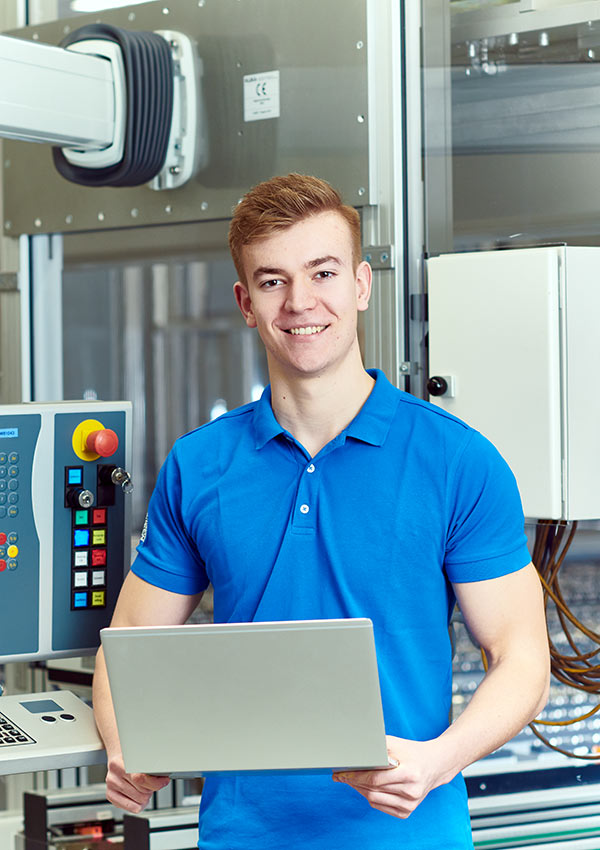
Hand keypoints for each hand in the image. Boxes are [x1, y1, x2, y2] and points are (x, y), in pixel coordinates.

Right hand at [105, 752, 170, 812]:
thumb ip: (147, 766)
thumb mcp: (137, 756)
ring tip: (145, 788)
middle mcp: (112, 777)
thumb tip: (163, 777)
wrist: (116, 758)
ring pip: (139, 801)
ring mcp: (110, 788)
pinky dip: (140, 804)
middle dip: (152, 788)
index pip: (140, 778)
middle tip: (153, 783)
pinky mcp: (111, 797)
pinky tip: (139, 796)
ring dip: (146, 796)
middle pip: (142, 791)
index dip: (156, 782)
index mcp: (118, 764)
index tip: (164, 780)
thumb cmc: (129, 758)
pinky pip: (133, 808)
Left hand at [332, 736, 446, 818]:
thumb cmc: (412, 752)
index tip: (341, 773)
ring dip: (359, 790)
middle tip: (340, 775)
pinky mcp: (407, 811)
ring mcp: (410, 804)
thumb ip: (375, 747)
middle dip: (353, 782)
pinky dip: (369, 797)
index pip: (375, 779)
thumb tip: (352, 751)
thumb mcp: (395, 743)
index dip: (355, 777)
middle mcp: (411, 791)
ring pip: (374, 800)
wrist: (435, 765)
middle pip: (373, 790)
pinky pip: (380, 806)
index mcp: (409, 773)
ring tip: (350, 780)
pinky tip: (364, 787)